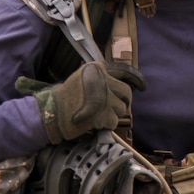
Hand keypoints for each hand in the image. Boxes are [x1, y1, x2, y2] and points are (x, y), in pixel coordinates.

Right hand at [19, 60, 145, 143]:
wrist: (51, 112)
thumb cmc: (69, 98)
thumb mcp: (85, 79)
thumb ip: (104, 80)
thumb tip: (128, 87)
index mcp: (97, 68)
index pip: (125, 72)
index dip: (137, 80)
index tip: (143, 87)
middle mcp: (101, 79)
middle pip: (126, 94)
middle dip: (121, 103)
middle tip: (110, 109)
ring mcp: (101, 95)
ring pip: (121, 109)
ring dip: (112, 114)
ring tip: (96, 114)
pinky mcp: (100, 112)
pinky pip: (113, 121)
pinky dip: (106, 124)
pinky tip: (94, 121)